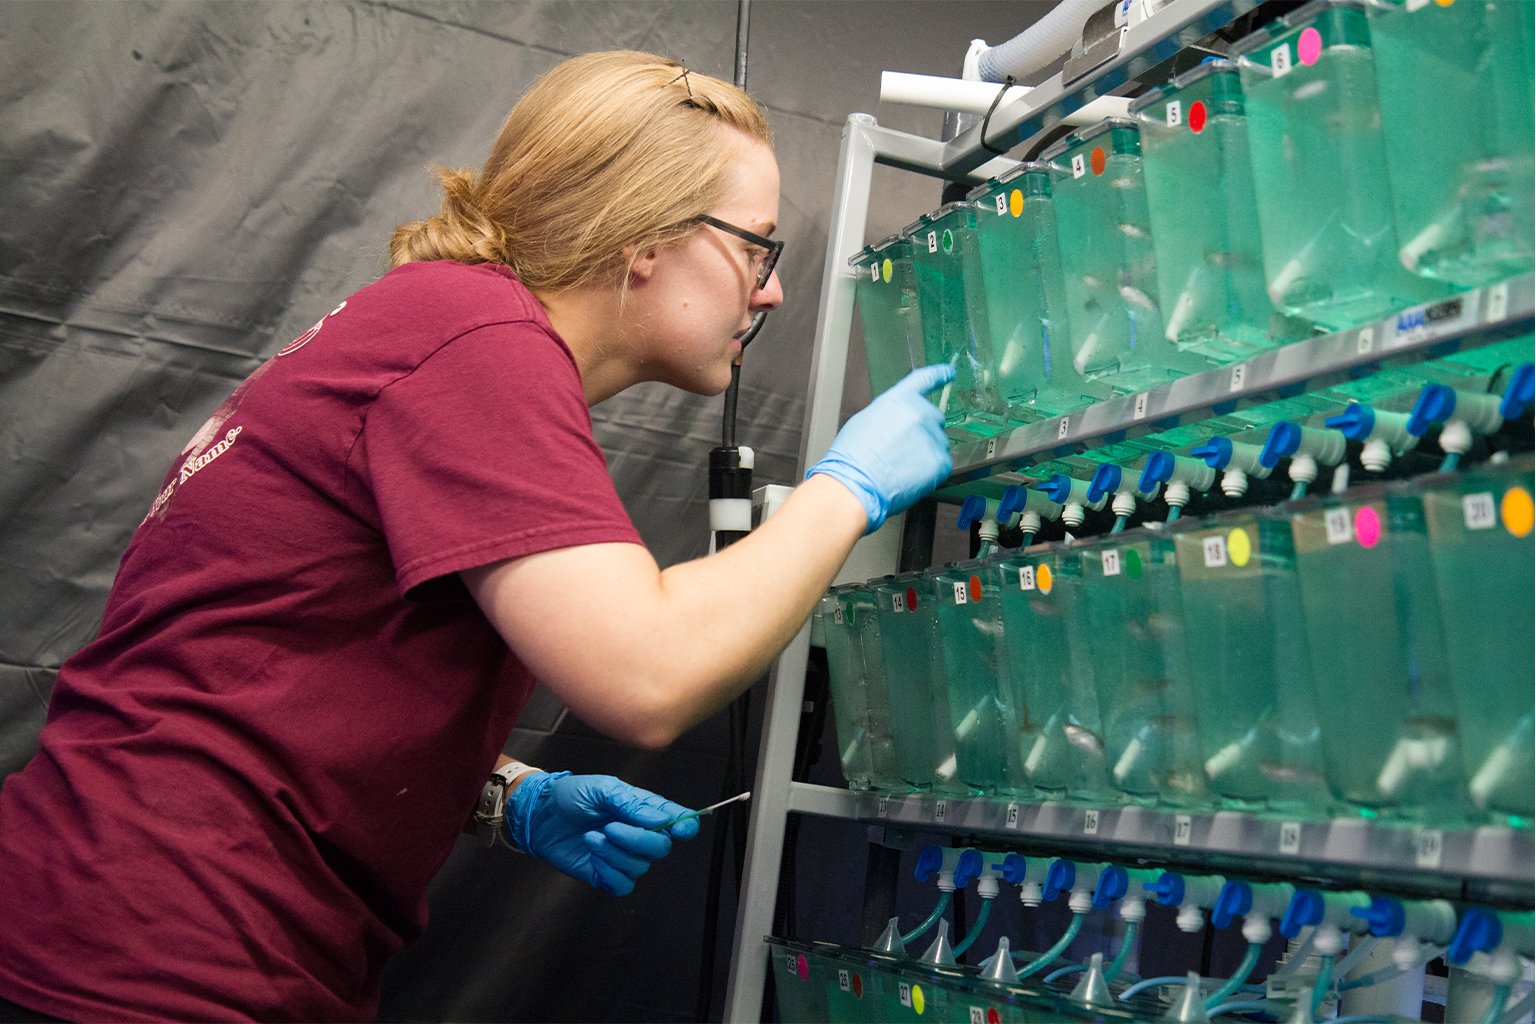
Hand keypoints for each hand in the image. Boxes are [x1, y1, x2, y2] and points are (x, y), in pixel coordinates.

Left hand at [504, 772, 699, 895]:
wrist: (540, 815)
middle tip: (610, 828)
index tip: (680, 829)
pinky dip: (609, 872)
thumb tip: (662, 820)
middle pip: (660, 848)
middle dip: (637, 840)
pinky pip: (623, 885)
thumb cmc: (571, 795)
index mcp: (644, 810)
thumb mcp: (602, 789)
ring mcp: (623, 857)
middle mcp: (639, 835)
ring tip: (592, 837)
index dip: (685, 826)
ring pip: (639, 867)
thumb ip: (632, 804)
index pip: (678, 821)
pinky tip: (594, 856)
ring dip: (614, 853)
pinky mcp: (606, 875)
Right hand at [806, 363, 954, 533]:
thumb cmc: (852, 458)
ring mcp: (931, 437)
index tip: (949, 372)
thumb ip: (890, 414)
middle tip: (904, 450)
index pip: (924, 379)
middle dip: (923, 431)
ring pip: (938, 443)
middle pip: (934, 417)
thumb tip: (899, 421)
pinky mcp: (939, 461)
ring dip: (925, 452)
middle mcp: (919, 413)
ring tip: (901, 467)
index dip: (939, 374)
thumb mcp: (864, 421)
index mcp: (898, 400)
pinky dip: (931, 471)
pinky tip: (910, 476)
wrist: (855, 484)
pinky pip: (943, 463)